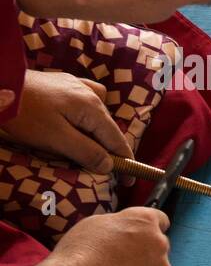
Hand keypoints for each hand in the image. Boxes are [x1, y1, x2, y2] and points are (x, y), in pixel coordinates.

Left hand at [0, 69, 132, 173]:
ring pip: (98, 114)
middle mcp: (91, 94)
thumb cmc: (26, 114)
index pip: (117, 140)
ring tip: (88, 147)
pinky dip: (89, 112)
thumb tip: (110, 165)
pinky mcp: (63, 83)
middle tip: (103, 170)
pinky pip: (87, 98)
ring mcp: (77, 85)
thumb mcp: (56, 139)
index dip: (125, 162)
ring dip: (98, 132)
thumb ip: (86, 152)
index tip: (128, 182)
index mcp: (93, 109)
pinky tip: (80, 116)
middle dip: (109, 149)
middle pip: (108, 128)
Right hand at [45, 208, 171, 265]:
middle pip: (158, 246)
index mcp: (144, 221)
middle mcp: (160, 242)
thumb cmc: (79, 254)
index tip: (139, 237)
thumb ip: (120, 225)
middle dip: (144, 253)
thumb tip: (126, 231)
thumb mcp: (95, 224)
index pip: (160, 220)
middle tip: (121, 264)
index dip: (147, 230)